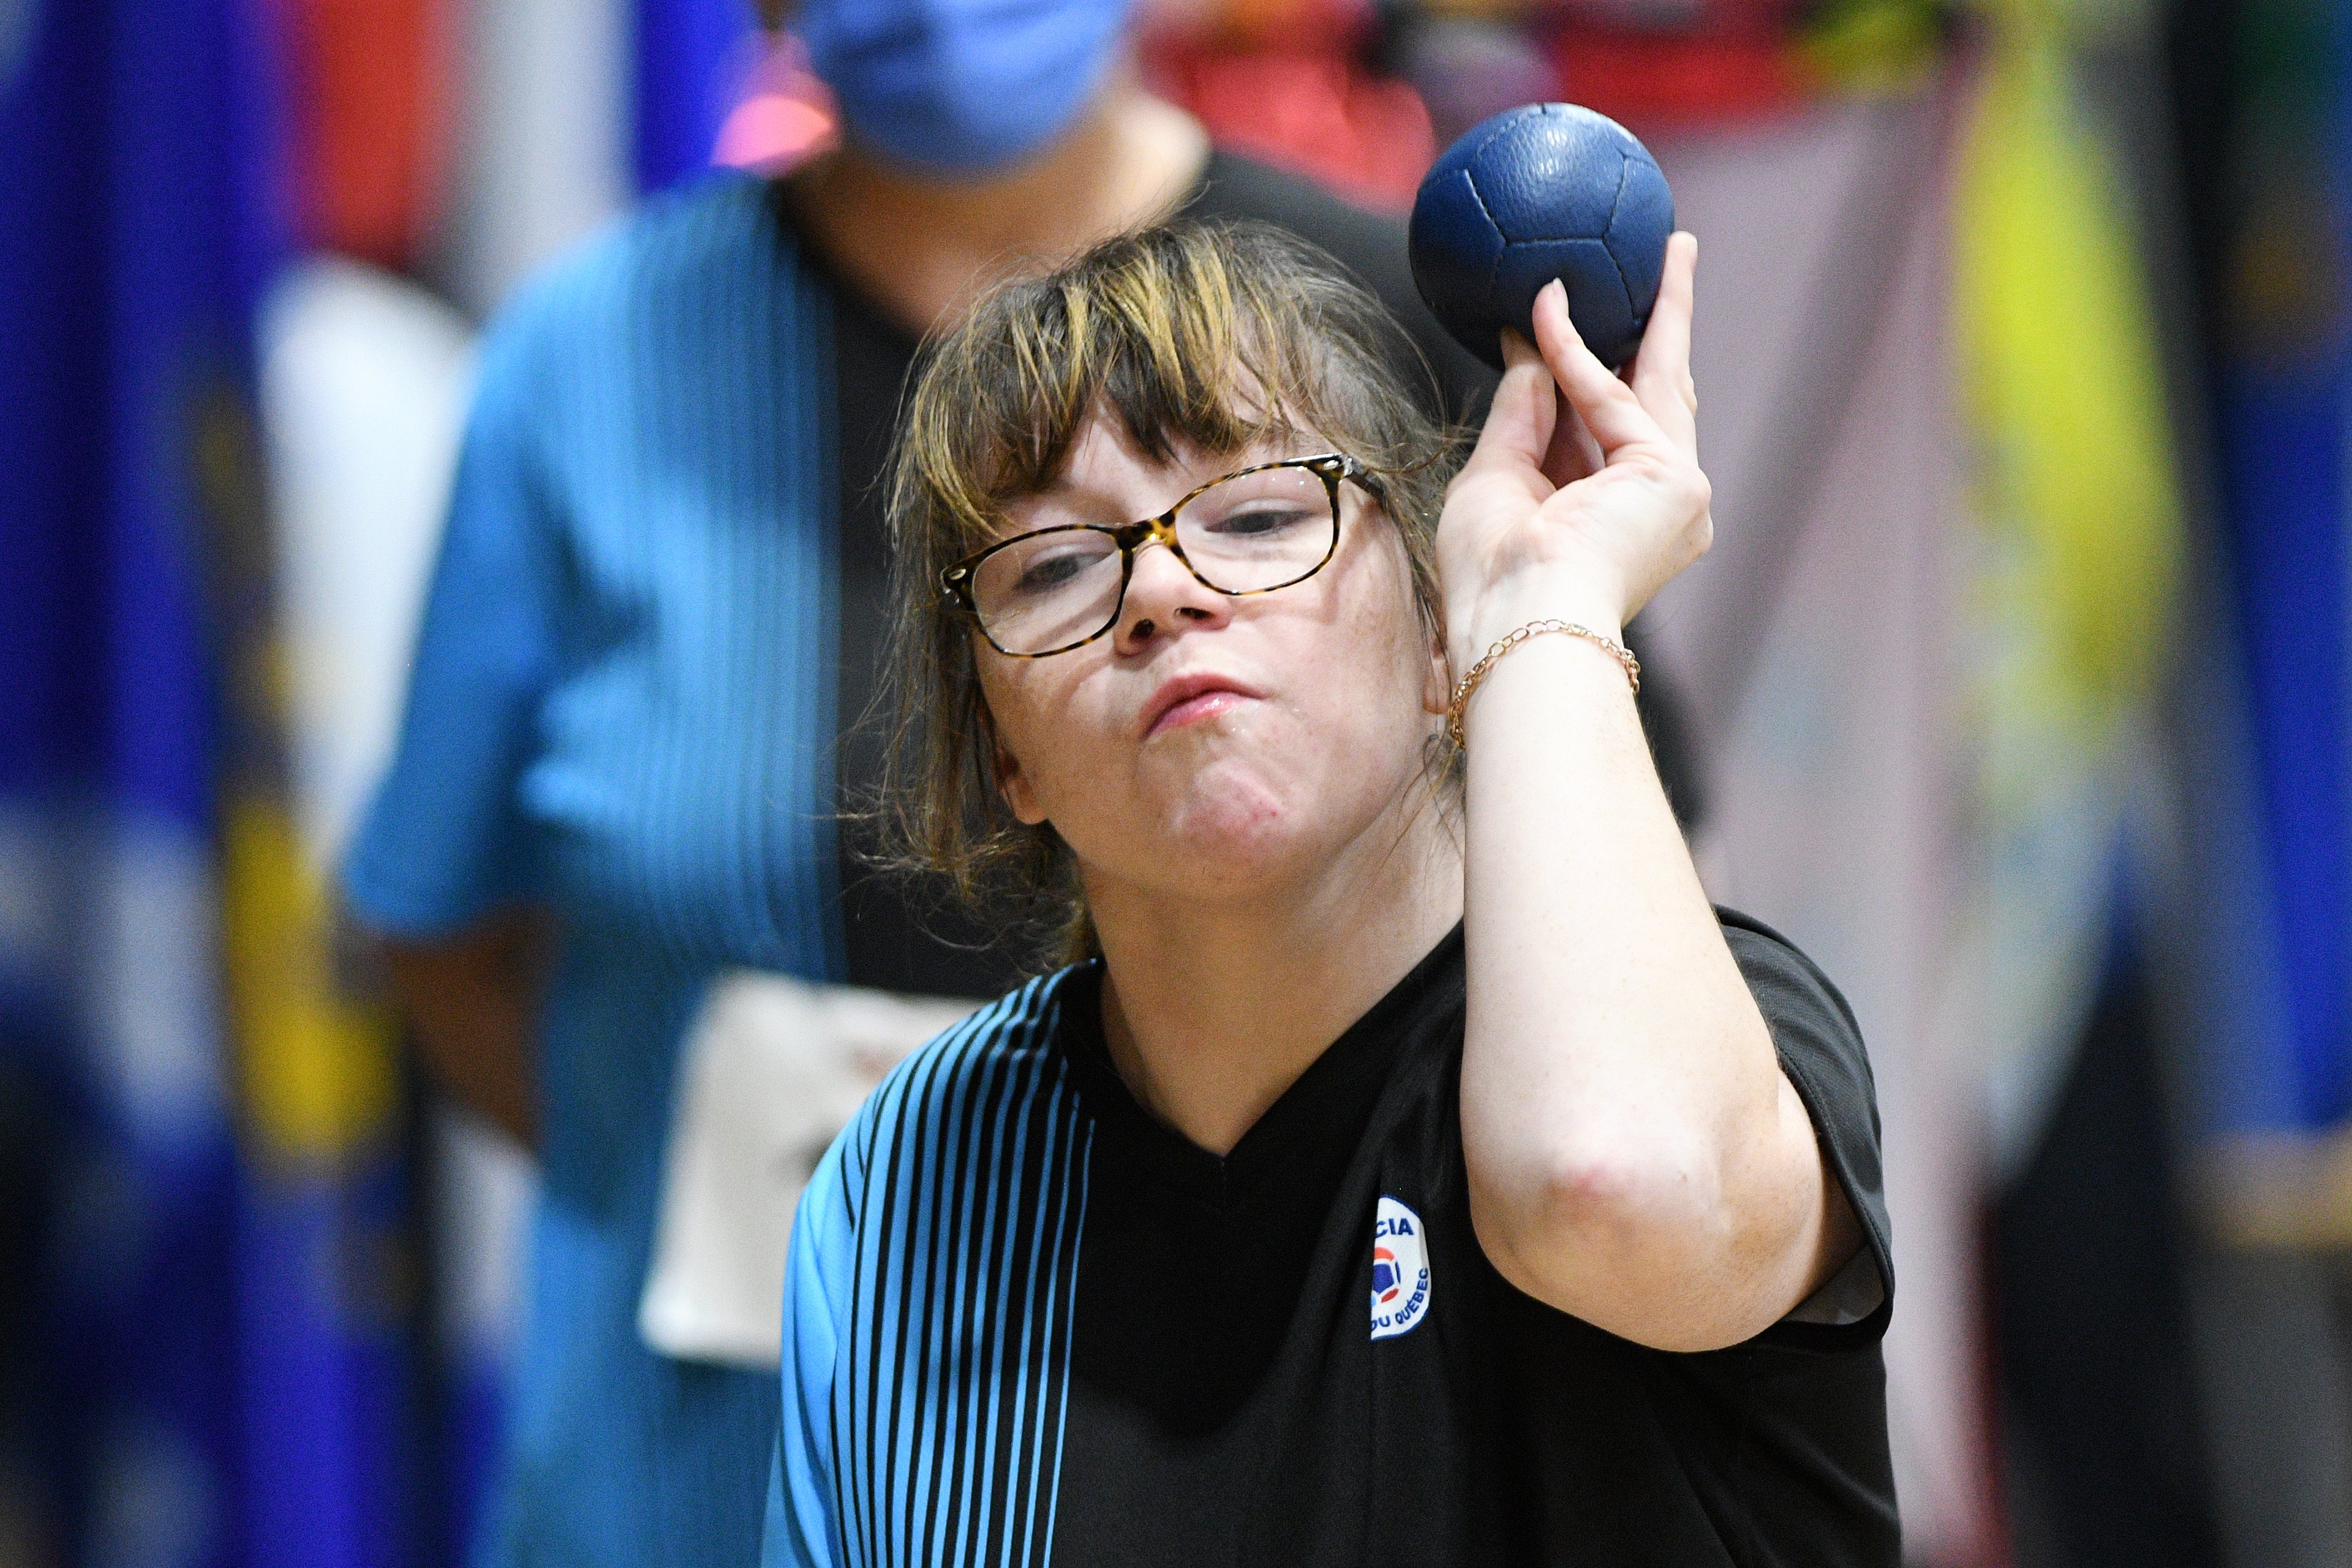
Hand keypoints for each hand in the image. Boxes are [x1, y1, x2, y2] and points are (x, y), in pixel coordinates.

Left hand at [1437, 232, 1711, 667]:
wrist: (1518, 621)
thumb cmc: (1493, 576)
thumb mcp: (1495, 478)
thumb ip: (1520, 412)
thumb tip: (1524, 342)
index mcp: (1614, 515)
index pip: (1617, 426)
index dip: (1609, 367)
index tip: (1599, 316)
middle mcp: (1656, 506)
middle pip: (1661, 395)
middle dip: (1667, 326)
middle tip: (1673, 263)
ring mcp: (1676, 493)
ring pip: (1661, 383)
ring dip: (1662, 311)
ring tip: (1669, 249)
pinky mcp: (1674, 478)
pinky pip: (1612, 397)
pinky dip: (1574, 353)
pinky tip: (1547, 306)